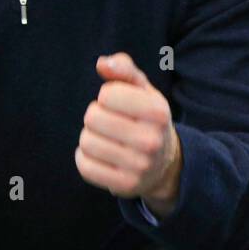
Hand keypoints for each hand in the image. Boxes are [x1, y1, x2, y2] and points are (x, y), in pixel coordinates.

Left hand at [75, 52, 182, 216]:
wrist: (164, 164)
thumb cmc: (146, 118)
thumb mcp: (142, 89)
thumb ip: (124, 69)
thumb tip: (102, 63)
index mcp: (158, 111)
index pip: (107, 94)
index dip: (107, 96)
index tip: (119, 105)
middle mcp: (152, 140)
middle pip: (93, 117)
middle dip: (95, 116)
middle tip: (109, 123)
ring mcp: (139, 166)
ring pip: (86, 142)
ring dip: (89, 137)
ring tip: (105, 138)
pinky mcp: (125, 186)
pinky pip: (84, 167)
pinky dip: (84, 158)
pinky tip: (98, 155)